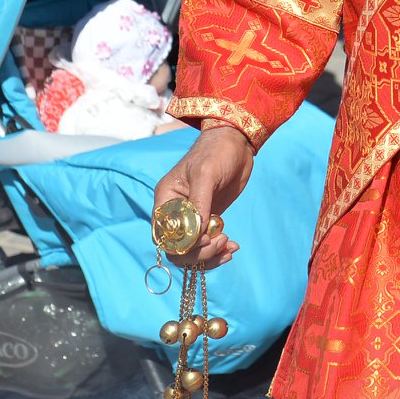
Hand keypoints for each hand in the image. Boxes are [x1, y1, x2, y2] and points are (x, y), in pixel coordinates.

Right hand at [151, 125, 253, 268]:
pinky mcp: (208, 220)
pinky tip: (232, 247)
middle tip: (221, 243)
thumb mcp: (206, 174)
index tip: (205, 238)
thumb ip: (200, 203)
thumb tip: (198, 234)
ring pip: (192, 251)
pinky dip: (218, 250)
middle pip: (177, 248)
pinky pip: (207, 244)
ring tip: (230, 248)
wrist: (236, 143)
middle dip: (199, 253)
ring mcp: (192, 217)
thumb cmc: (217, 152)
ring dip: (210, 255)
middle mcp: (175, 212)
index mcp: (166, 199)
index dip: (181, 245)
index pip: (163, 235)